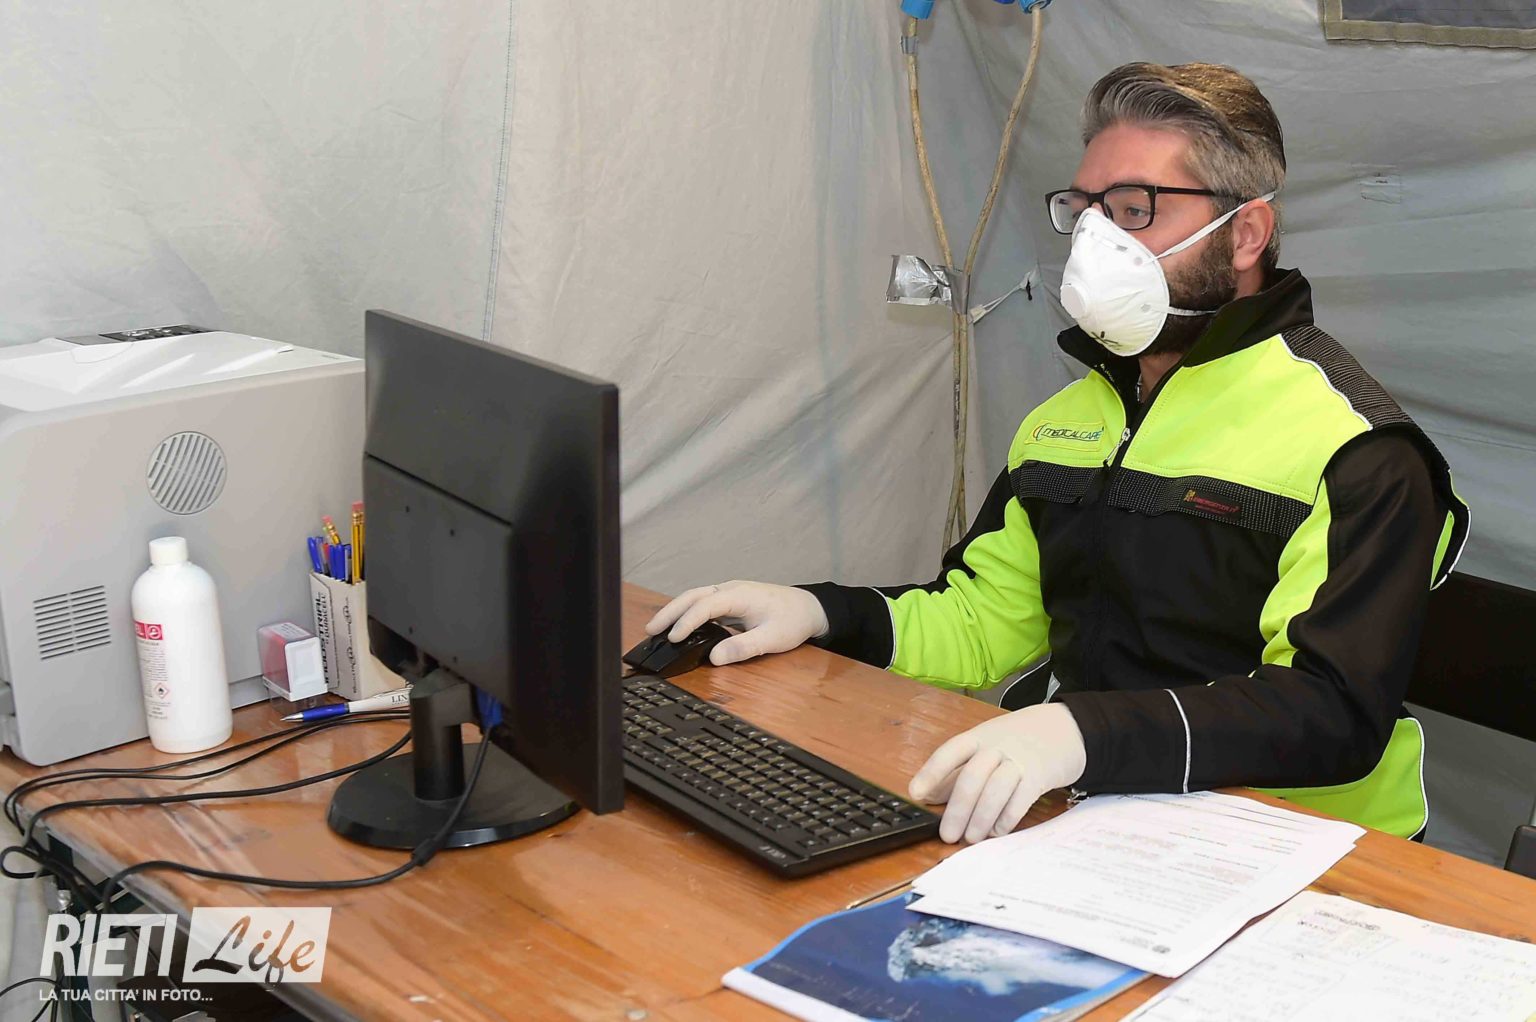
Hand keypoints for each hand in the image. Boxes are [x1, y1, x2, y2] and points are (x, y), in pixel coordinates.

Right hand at [644, 581, 829, 666]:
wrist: (810, 608)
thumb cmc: (793, 620)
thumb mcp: (773, 638)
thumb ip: (744, 647)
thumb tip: (715, 658)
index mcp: (740, 595)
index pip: (706, 605)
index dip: (688, 621)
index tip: (674, 638)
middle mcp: (731, 590)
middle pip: (693, 595)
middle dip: (670, 611)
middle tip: (650, 630)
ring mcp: (730, 594)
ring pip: (695, 597)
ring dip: (675, 610)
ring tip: (657, 629)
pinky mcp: (731, 601)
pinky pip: (703, 603)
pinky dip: (687, 612)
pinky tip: (679, 626)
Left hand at [908, 703, 1086, 844]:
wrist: (1067, 728)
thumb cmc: (1018, 741)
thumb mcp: (986, 746)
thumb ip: (958, 769)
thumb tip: (928, 795)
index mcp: (979, 737)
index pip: (951, 751)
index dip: (931, 772)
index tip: (916, 794)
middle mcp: (998, 746)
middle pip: (972, 776)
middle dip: (957, 809)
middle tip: (947, 835)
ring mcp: (1020, 759)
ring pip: (995, 790)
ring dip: (980, 818)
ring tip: (971, 838)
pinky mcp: (1041, 776)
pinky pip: (1020, 800)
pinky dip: (1006, 819)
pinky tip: (997, 831)